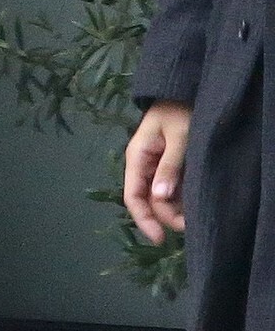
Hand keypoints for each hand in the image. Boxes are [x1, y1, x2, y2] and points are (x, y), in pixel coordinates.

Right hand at [122, 101, 189, 243]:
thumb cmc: (180, 111)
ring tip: (196, 216)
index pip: (133, 196)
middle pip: (149, 200)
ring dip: (175, 209)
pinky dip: (182, 199)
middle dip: (166, 216)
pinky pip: (172, 188)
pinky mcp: (170, 166)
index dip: (144, 219)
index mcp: (138, 157)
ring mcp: (157, 166)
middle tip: (191, 226)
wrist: (186, 91)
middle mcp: (144, 166)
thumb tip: (160, 197)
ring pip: (161, 197)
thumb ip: (169, 167)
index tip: (159, 239)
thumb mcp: (178, 137)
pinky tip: (194, 203)